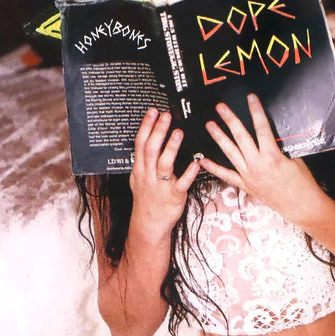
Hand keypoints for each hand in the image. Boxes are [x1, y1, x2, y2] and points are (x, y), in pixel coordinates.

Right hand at [128, 108, 200, 237]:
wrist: (149, 224)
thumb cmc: (147, 199)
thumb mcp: (138, 178)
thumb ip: (143, 160)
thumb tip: (148, 137)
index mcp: (140, 169)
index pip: (140, 143)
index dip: (146, 126)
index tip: (153, 111)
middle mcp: (148, 176)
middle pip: (151, 150)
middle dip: (158, 131)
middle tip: (166, 116)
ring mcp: (161, 186)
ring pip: (164, 164)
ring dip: (171, 148)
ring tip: (178, 132)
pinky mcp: (174, 196)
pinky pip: (181, 183)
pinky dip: (189, 173)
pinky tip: (195, 163)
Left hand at [199, 94, 327, 226]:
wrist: (301, 206)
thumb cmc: (302, 184)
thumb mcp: (295, 159)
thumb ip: (281, 147)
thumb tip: (272, 135)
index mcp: (272, 156)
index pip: (261, 127)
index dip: (256, 110)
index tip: (250, 98)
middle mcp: (257, 165)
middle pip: (241, 137)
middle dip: (230, 120)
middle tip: (221, 108)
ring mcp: (249, 176)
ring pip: (230, 153)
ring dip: (219, 138)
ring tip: (210, 125)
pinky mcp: (246, 185)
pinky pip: (227, 175)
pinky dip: (214, 168)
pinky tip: (203, 161)